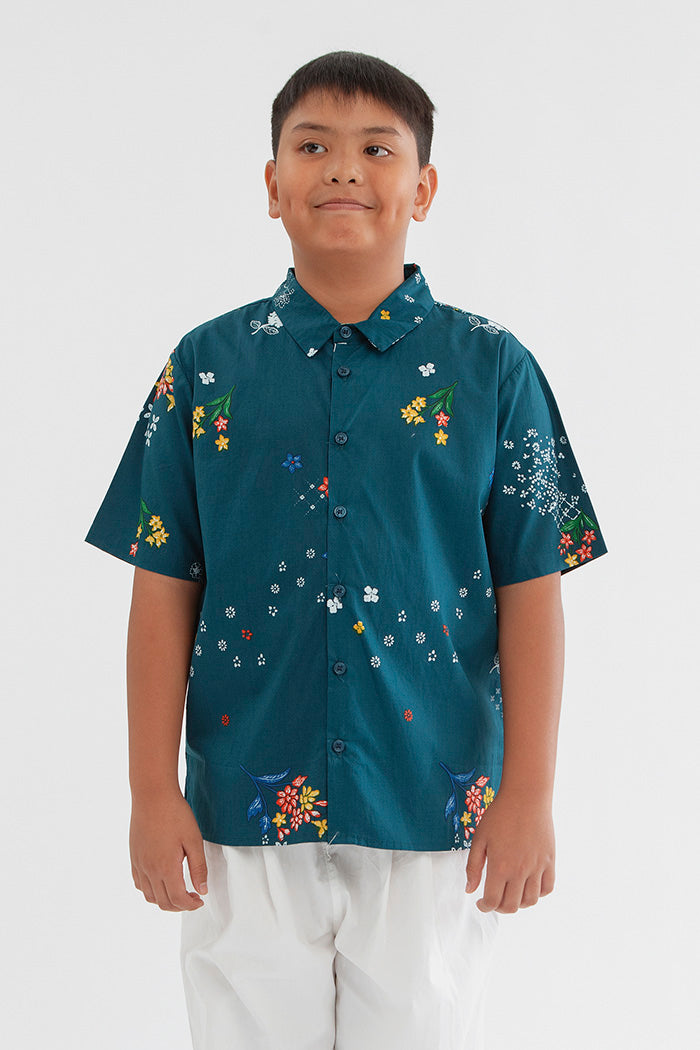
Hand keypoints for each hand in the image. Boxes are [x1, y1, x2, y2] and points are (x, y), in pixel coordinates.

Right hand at [129, 790, 208, 910]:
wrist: (152, 795)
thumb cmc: (175, 814)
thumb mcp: (194, 840)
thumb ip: (198, 868)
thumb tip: (202, 890)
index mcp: (166, 867)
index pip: (178, 899)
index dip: (190, 905)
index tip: (200, 900)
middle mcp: (149, 869)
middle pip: (163, 902)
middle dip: (179, 906)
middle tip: (192, 898)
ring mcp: (139, 863)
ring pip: (149, 896)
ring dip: (164, 900)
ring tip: (178, 891)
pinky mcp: (134, 856)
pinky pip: (139, 883)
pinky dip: (150, 889)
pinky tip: (161, 880)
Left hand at [464, 788, 554, 912]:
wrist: (525, 797)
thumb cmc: (500, 815)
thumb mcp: (479, 839)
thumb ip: (473, 867)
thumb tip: (470, 889)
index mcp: (500, 866)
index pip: (492, 901)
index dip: (484, 906)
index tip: (481, 902)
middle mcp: (520, 871)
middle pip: (511, 906)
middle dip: (500, 907)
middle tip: (494, 899)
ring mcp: (537, 867)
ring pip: (530, 901)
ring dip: (519, 903)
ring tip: (510, 893)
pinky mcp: (549, 861)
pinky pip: (548, 888)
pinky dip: (538, 893)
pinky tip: (528, 884)